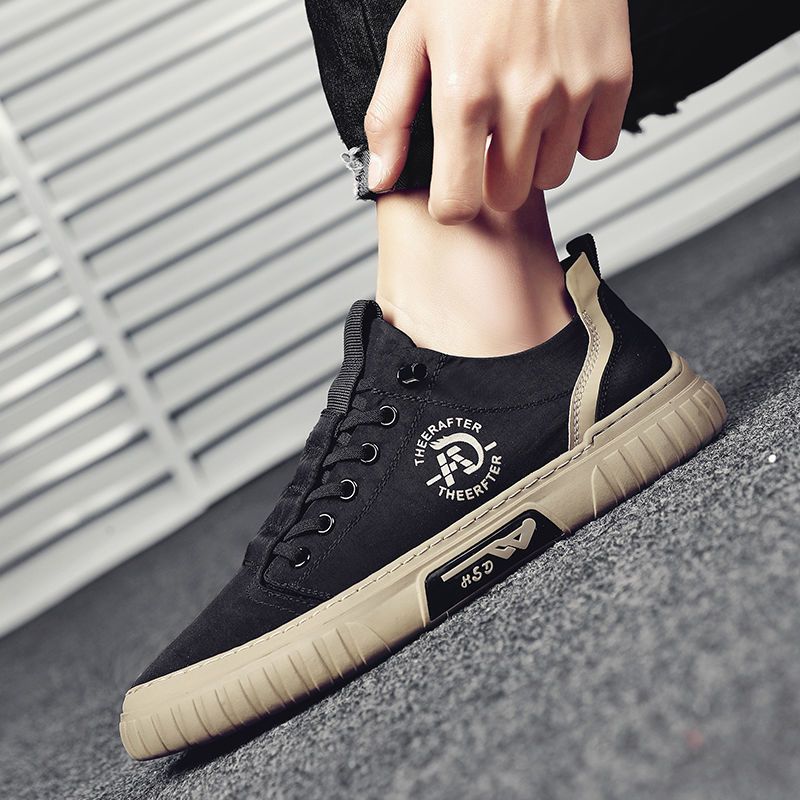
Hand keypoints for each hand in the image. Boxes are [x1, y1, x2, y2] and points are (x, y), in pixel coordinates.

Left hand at [364, 0, 632, 222]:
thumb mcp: (413, 37)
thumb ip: (392, 116)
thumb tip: (380, 180)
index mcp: (464, 94)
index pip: (459, 202)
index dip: (451, 204)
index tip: (452, 186)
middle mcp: (522, 98)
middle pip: (508, 196)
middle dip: (493, 179)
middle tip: (488, 139)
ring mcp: (573, 89)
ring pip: (553, 175)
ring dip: (536, 157)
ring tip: (523, 111)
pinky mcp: (614, 77)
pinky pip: (597, 147)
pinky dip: (579, 136)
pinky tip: (560, 102)